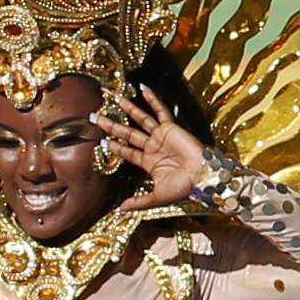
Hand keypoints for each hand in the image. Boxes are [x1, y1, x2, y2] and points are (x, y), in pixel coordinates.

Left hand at [101, 86, 209, 209]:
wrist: (203, 177)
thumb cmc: (184, 188)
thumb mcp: (157, 197)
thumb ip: (139, 201)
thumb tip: (120, 209)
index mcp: (148, 162)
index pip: (127, 152)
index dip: (115, 146)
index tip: (102, 141)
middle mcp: (153, 147)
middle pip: (128, 133)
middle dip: (111, 126)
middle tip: (95, 117)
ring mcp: (162, 136)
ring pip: (141, 120)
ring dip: (129, 109)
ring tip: (116, 99)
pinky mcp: (171, 128)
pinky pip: (161, 112)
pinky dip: (153, 101)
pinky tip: (143, 90)